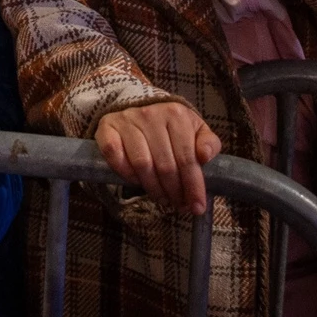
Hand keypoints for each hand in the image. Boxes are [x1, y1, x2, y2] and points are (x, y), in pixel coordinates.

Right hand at [94, 101, 221, 215]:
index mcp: (176, 114)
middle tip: (178, 204)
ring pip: (142, 164)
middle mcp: (151, 114)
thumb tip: (205, 156)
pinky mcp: (107, 127)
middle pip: (165, 165)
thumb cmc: (173, 127)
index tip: (197, 207)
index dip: (193, 186)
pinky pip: (115, 156)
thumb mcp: (196, 131)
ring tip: (162, 198)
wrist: (141, 108)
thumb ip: (209, 143)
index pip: (187, 157)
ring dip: (153, 188)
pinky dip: (126, 174)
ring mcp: (127, 120)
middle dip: (174, 191)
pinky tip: (137, 182)